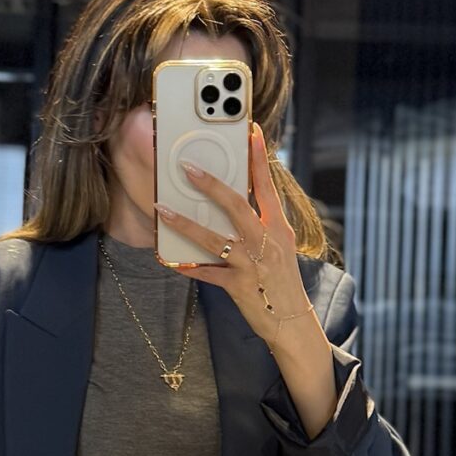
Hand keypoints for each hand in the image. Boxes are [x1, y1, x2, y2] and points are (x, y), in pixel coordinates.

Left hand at [157, 120, 315, 347]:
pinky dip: (188, 267)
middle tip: (188, 167)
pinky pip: (208, 274)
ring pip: (215, 239)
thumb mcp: (279, 247)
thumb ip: (260, 223)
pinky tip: (169, 259)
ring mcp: (252, 264)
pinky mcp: (239, 286)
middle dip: (212, 185)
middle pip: (238, 206)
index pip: (269, 187)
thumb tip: (235, 199)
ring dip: (186, 223)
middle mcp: (267, 242)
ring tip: (162, 209)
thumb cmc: (282, 281)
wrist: (293, 322)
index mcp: (278, 228)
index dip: (259, 159)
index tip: (250, 133)